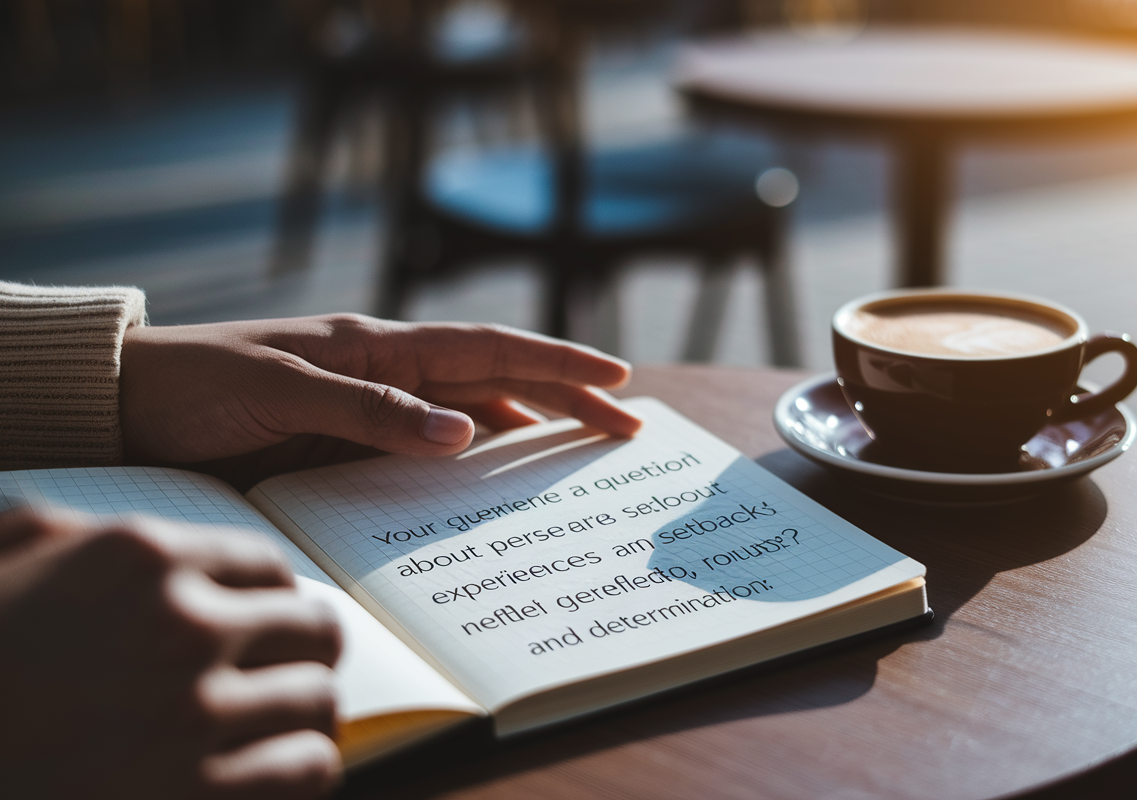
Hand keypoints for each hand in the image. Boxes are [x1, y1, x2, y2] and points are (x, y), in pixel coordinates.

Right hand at [0, 506, 341, 799]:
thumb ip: (63, 535)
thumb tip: (111, 534)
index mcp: (136, 557)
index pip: (269, 564)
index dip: (278, 599)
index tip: (273, 624)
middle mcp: (178, 623)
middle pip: (312, 627)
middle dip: (306, 654)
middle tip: (289, 677)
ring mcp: (190, 713)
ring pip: (320, 700)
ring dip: (305, 717)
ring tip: (279, 731)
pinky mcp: (199, 795)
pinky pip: (309, 769)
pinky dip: (302, 771)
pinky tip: (270, 775)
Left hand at [119, 316, 641, 479]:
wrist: (127, 405)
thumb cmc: (196, 386)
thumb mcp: (278, 392)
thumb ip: (370, 410)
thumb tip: (466, 432)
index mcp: (377, 344)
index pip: (488, 347)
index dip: (557, 360)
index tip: (618, 376)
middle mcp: (386, 371)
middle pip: (497, 379)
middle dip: (566, 395)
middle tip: (628, 423)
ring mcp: (372, 406)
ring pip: (473, 412)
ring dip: (531, 424)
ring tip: (585, 445)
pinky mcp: (351, 441)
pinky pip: (430, 447)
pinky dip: (474, 454)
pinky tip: (499, 469)